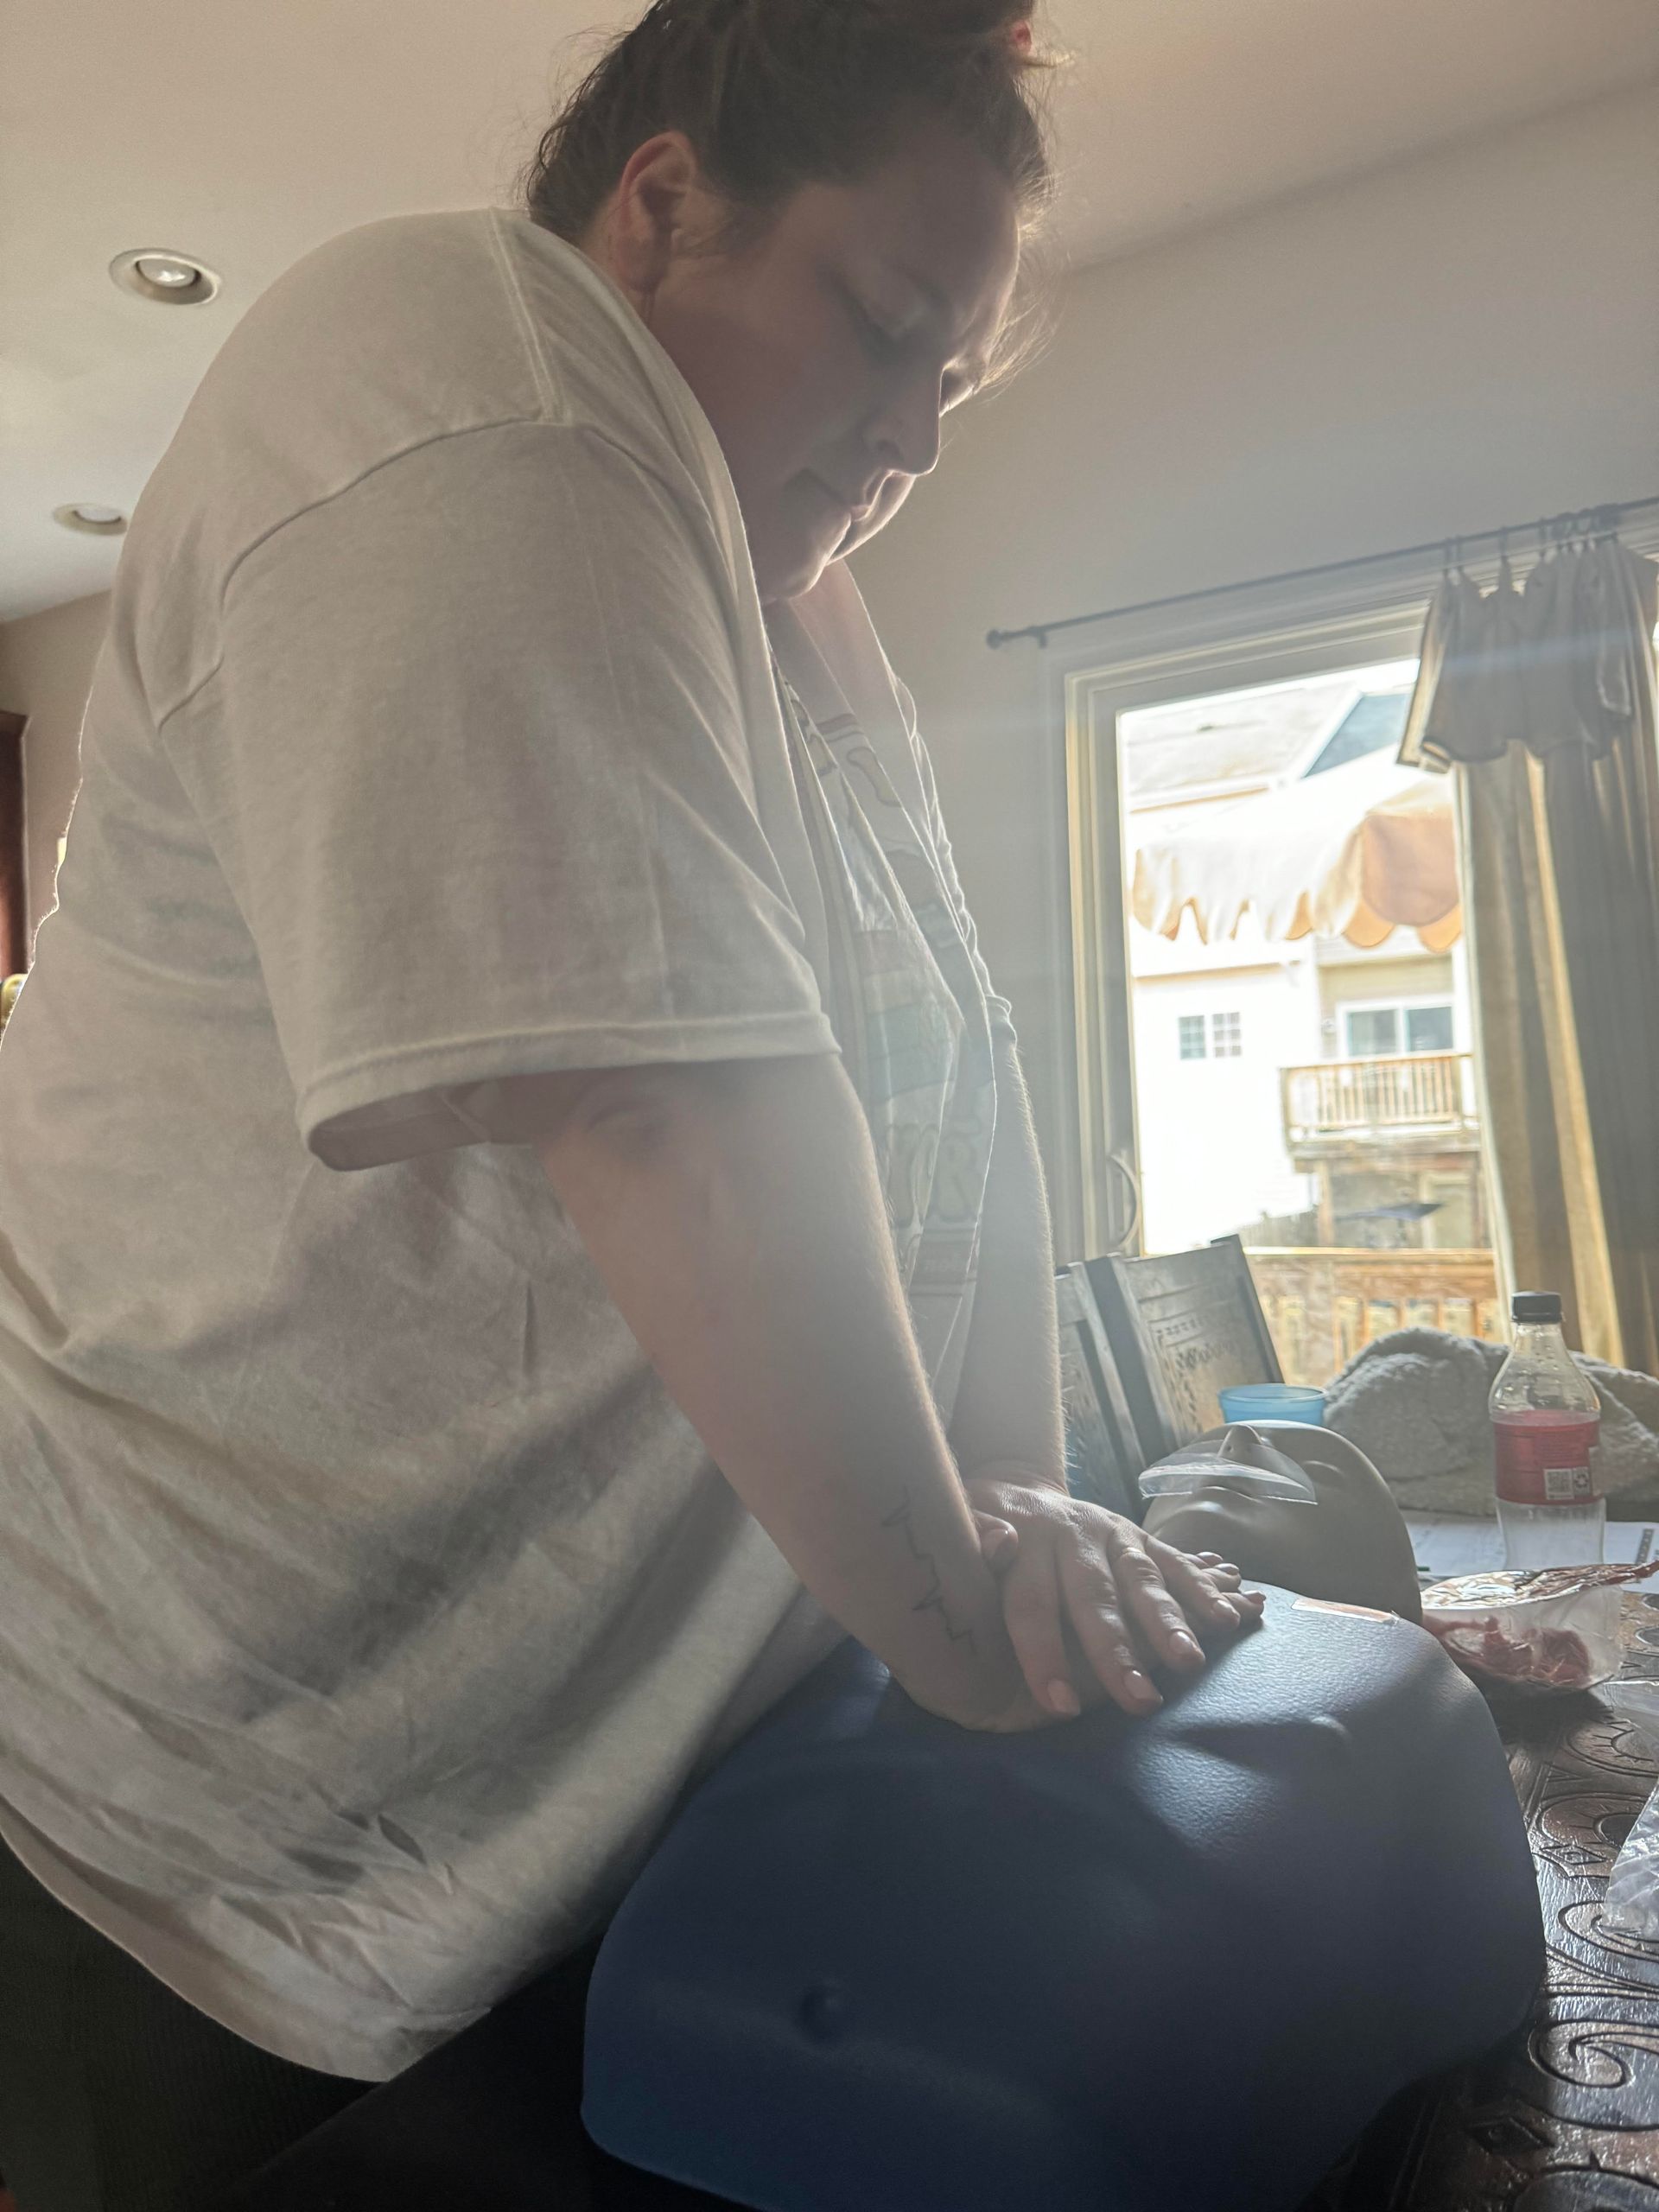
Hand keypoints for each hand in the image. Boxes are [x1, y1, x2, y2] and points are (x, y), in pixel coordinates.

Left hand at [962, 1472, 1265, 1721]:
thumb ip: (973, 1531)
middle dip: (1118, 1651)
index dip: (1043, 1652)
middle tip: (1138, 1701)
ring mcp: (1113, 1534)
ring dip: (1168, 1622)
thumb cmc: (981, 1521)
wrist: (1017, 1485)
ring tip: (1189, 1663)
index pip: (1032, 1602)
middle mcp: (1074, 1534)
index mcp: (1025, 1538)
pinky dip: (1201, 1590)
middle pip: (1095, 1596)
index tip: (1058, 1704)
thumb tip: (997, 1543)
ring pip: (1143, 1579)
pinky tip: (1228, 1620)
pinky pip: (1174, 1563)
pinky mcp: (1140, 1538)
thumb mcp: (961, 1517)